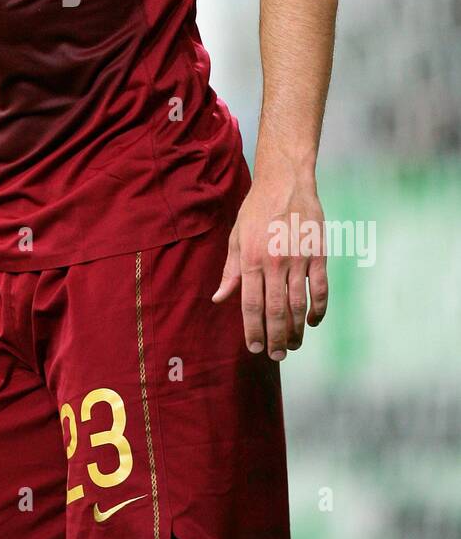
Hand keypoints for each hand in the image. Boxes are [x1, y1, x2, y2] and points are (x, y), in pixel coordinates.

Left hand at [211, 175, 328, 358]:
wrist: (286, 182)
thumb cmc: (257, 210)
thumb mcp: (236, 237)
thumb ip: (231, 270)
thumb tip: (218, 298)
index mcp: (251, 259)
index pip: (250, 304)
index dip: (252, 329)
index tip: (254, 347)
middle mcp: (274, 262)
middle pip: (276, 311)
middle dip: (275, 338)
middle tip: (275, 356)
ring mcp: (299, 259)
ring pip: (298, 305)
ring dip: (296, 330)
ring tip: (292, 346)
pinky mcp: (318, 254)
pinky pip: (320, 289)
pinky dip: (318, 309)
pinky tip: (312, 322)